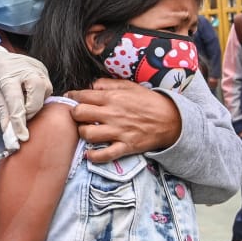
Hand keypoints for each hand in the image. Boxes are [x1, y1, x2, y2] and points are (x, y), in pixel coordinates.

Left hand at [0, 35, 51, 147]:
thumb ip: (4, 114)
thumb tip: (11, 134)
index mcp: (7, 74)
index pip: (16, 102)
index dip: (19, 121)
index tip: (22, 137)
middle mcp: (26, 69)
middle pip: (37, 95)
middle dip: (31, 111)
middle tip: (21, 116)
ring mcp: (37, 68)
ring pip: (46, 92)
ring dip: (35, 104)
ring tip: (23, 102)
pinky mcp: (43, 70)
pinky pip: (47, 89)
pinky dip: (39, 97)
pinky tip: (29, 96)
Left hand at [65, 79, 181, 162]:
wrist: (171, 120)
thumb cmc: (149, 101)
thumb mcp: (130, 86)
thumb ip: (108, 84)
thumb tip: (91, 85)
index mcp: (112, 97)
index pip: (82, 96)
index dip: (72, 97)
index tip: (71, 99)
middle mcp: (112, 114)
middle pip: (79, 114)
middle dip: (74, 114)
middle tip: (78, 116)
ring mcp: (118, 131)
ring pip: (87, 134)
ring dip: (82, 133)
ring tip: (86, 131)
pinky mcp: (125, 146)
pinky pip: (104, 155)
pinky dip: (94, 156)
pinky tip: (89, 153)